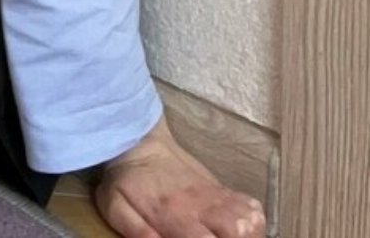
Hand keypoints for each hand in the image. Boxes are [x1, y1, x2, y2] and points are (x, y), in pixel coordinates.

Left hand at [91, 115, 266, 237]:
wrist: (138, 140)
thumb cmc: (125, 179)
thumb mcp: (116, 205)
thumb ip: (136, 231)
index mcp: (174, 213)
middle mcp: (200, 204)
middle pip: (237, 230)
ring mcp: (214, 194)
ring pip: (249, 218)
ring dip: (247, 235)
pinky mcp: (221, 188)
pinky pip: (250, 205)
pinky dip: (252, 221)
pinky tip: (241, 230)